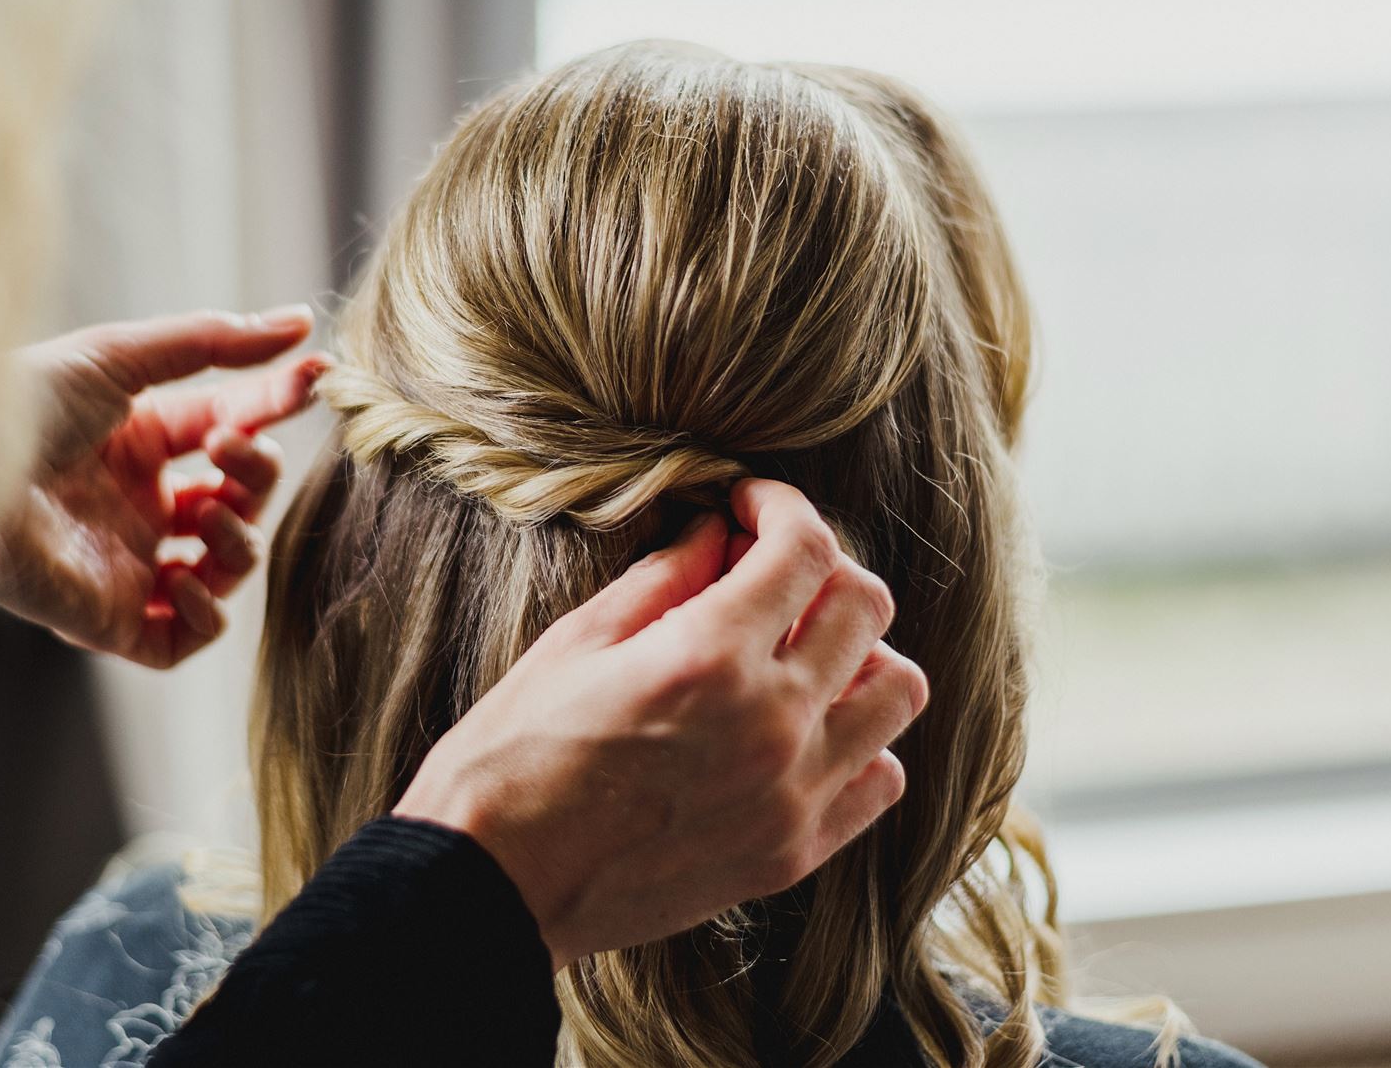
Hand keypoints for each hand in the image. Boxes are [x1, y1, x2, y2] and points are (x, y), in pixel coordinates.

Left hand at [0, 308, 326, 666]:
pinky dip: (204, 614)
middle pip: (241, 498)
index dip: (276, 404)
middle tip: (232, 448)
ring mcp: (128, 563)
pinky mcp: (109, 620)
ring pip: (226, 568)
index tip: (319, 376)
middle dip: (258, 473)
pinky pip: (184, 639)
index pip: (233, 423)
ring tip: (208, 514)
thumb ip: (214, 340)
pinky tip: (184, 577)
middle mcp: (139, 503)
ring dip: (240, 541)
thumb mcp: (123, 355)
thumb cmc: (16, 405)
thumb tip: (300, 321)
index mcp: (139, 439)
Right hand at [394, 479, 927, 967]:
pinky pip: (881, 779)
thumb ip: (665, 578)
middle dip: (822, 568)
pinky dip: (861, 743)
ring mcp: (792, 795)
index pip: (804, 547)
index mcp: (709, 655)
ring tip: (797, 656)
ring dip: (858, 654)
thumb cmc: (514, 756)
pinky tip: (802, 732)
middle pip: (867, 606)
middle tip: (769, 575)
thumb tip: (718, 533)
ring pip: (898, 690)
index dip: (781, 505)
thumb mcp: (578, 642)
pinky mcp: (793, 854)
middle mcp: (771, 722)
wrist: (492, 885)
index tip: (750, 507)